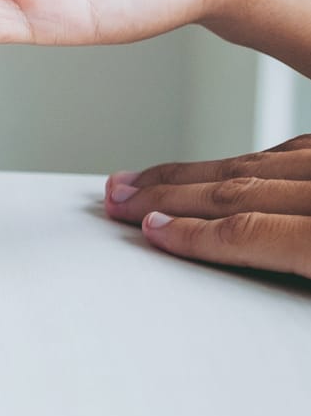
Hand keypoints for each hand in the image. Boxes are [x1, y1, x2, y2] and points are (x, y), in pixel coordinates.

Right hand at [104, 136, 310, 278]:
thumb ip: (295, 266)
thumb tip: (234, 261)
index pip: (247, 232)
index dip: (190, 234)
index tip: (150, 231)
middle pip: (237, 190)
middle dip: (168, 194)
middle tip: (122, 196)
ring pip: (253, 164)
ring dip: (193, 173)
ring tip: (149, 178)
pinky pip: (288, 149)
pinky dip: (244, 161)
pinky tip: (224, 167)